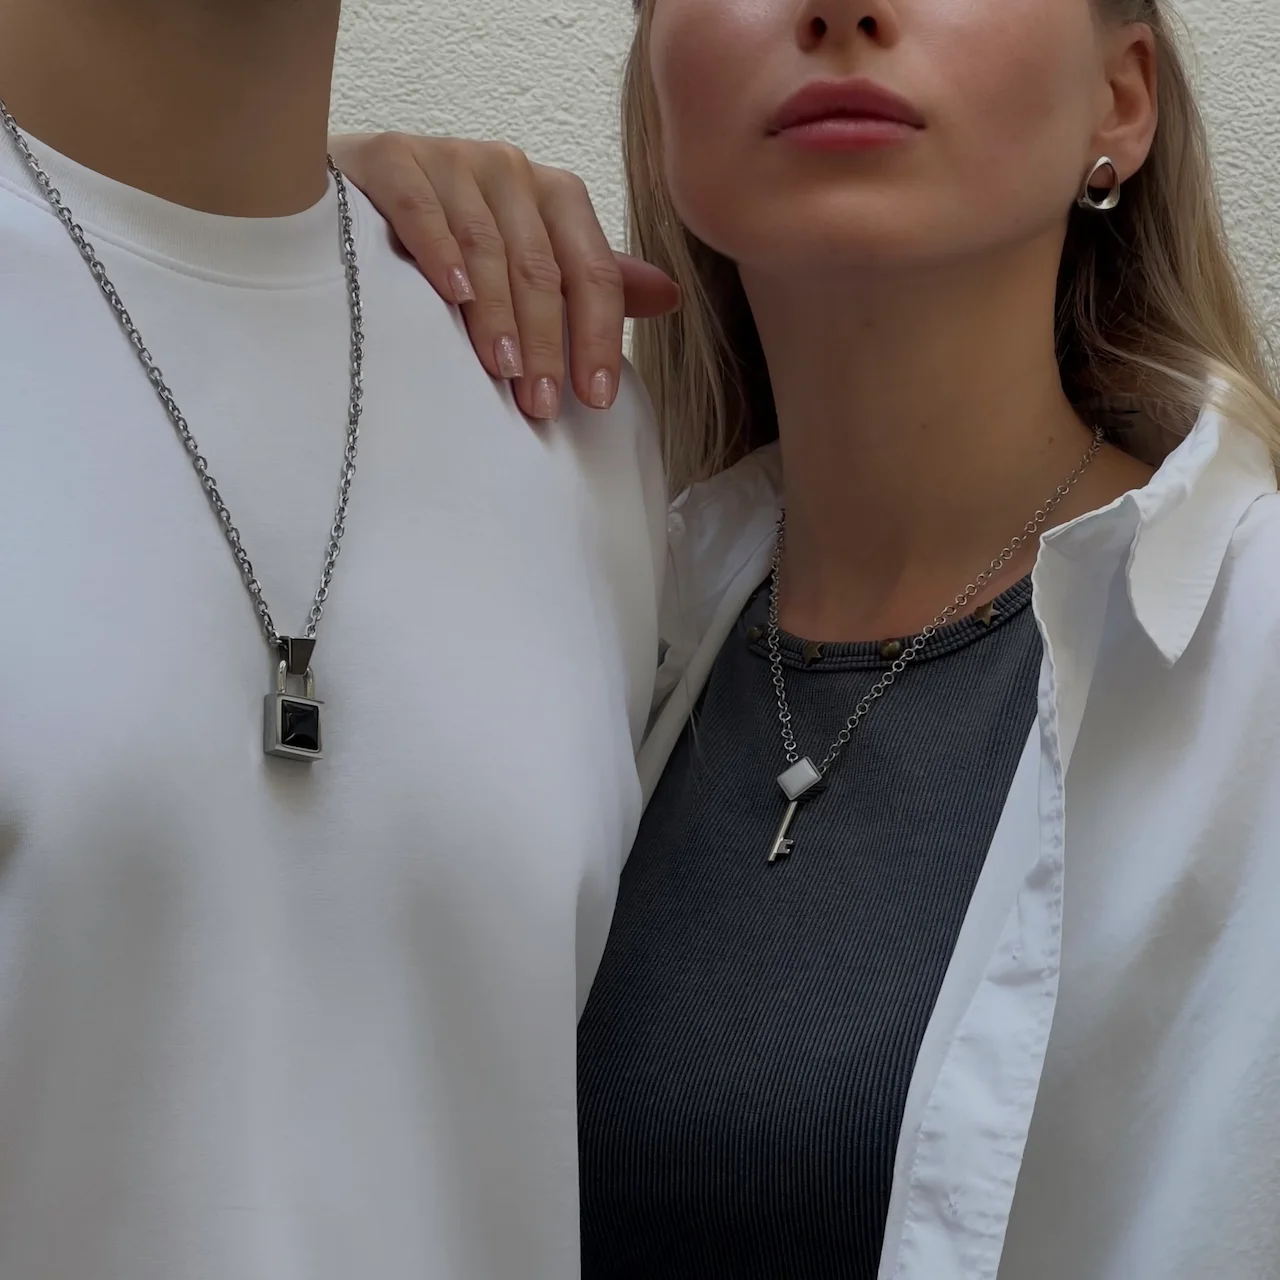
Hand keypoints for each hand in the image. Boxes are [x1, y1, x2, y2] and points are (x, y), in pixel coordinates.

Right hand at [329, 132, 680, 420]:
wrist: (355, 191)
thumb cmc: (454, 235)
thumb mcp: (529, 254)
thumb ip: (587, 277)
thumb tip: (667, 296)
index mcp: (553, 195)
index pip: (592, 270)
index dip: (599, 337)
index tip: (597, 399)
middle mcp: (509, 170)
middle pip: (541, 267)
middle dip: (546, 343)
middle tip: (542, 405)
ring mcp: (450, 159)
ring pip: (487, 246)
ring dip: (498, 315)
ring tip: (502, 372)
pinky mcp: (391, 158)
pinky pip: (422, 208)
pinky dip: (440, 251)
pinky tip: (454, 294)